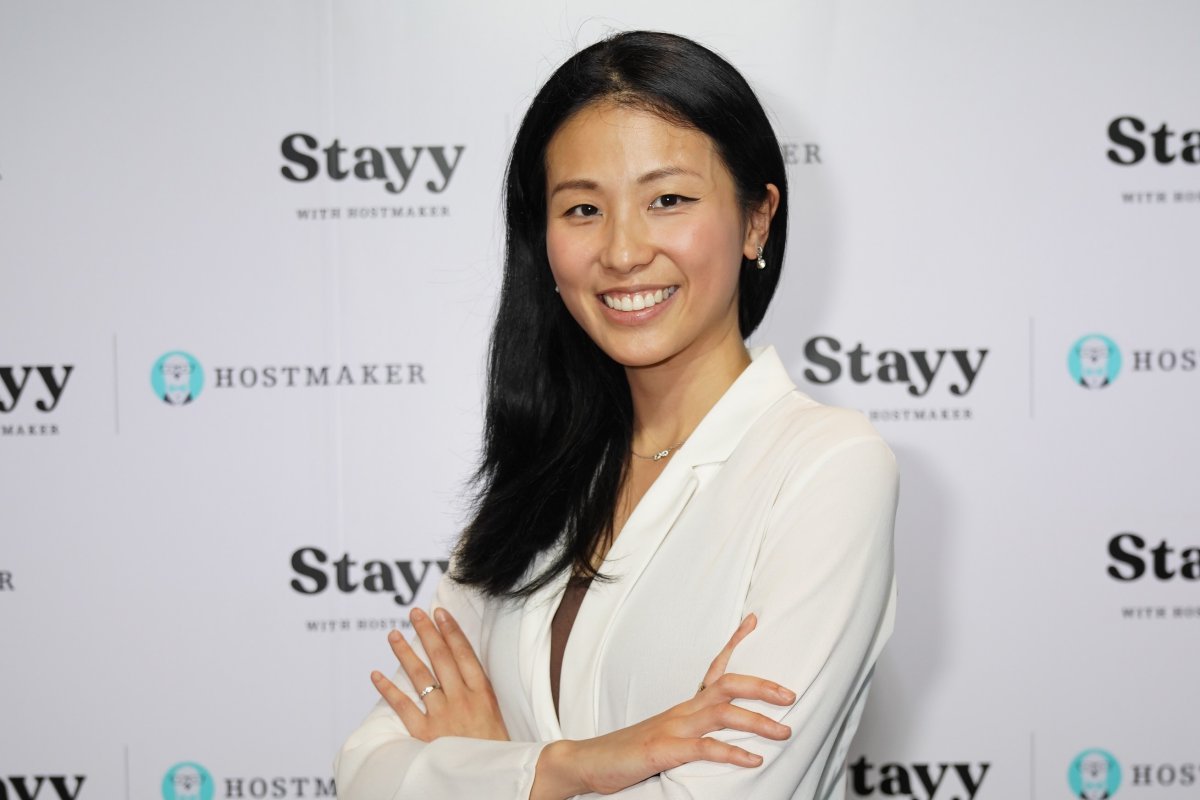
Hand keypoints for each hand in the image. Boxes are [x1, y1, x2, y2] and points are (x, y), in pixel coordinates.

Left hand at [370, 606, 509, 742]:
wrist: (494, 779)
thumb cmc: (495, 751)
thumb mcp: (497, 716)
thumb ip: (481, 693)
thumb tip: (469, 670)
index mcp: (483, 694)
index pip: (464, 654)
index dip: (451, 631)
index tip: (440, 613)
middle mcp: (463, 700)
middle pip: (441, 658)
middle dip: (427, 632)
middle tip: (415, 614)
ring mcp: (443, 716)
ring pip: (421, 677)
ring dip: (405, 653)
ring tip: (393, 635)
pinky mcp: (426, 734)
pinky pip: (404, 707)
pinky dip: (388, 690)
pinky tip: (376, 675)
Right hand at [534, 614, 795, 797]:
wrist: (587, 762)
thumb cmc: (629, 753)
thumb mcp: (667, 737)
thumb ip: (692, 732)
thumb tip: (719, 736)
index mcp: (684, 707)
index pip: (714, 668)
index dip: (735, 643)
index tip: (753, 620)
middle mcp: (681, 711)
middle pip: (727, 685)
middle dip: (762, 686)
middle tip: (792, 694)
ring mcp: (673, 728)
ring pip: (721, 713)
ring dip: (757, 720)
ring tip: (785, 730)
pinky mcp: (664, 750)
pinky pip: (704, 748)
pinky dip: (731, 752)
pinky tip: (753, 759)